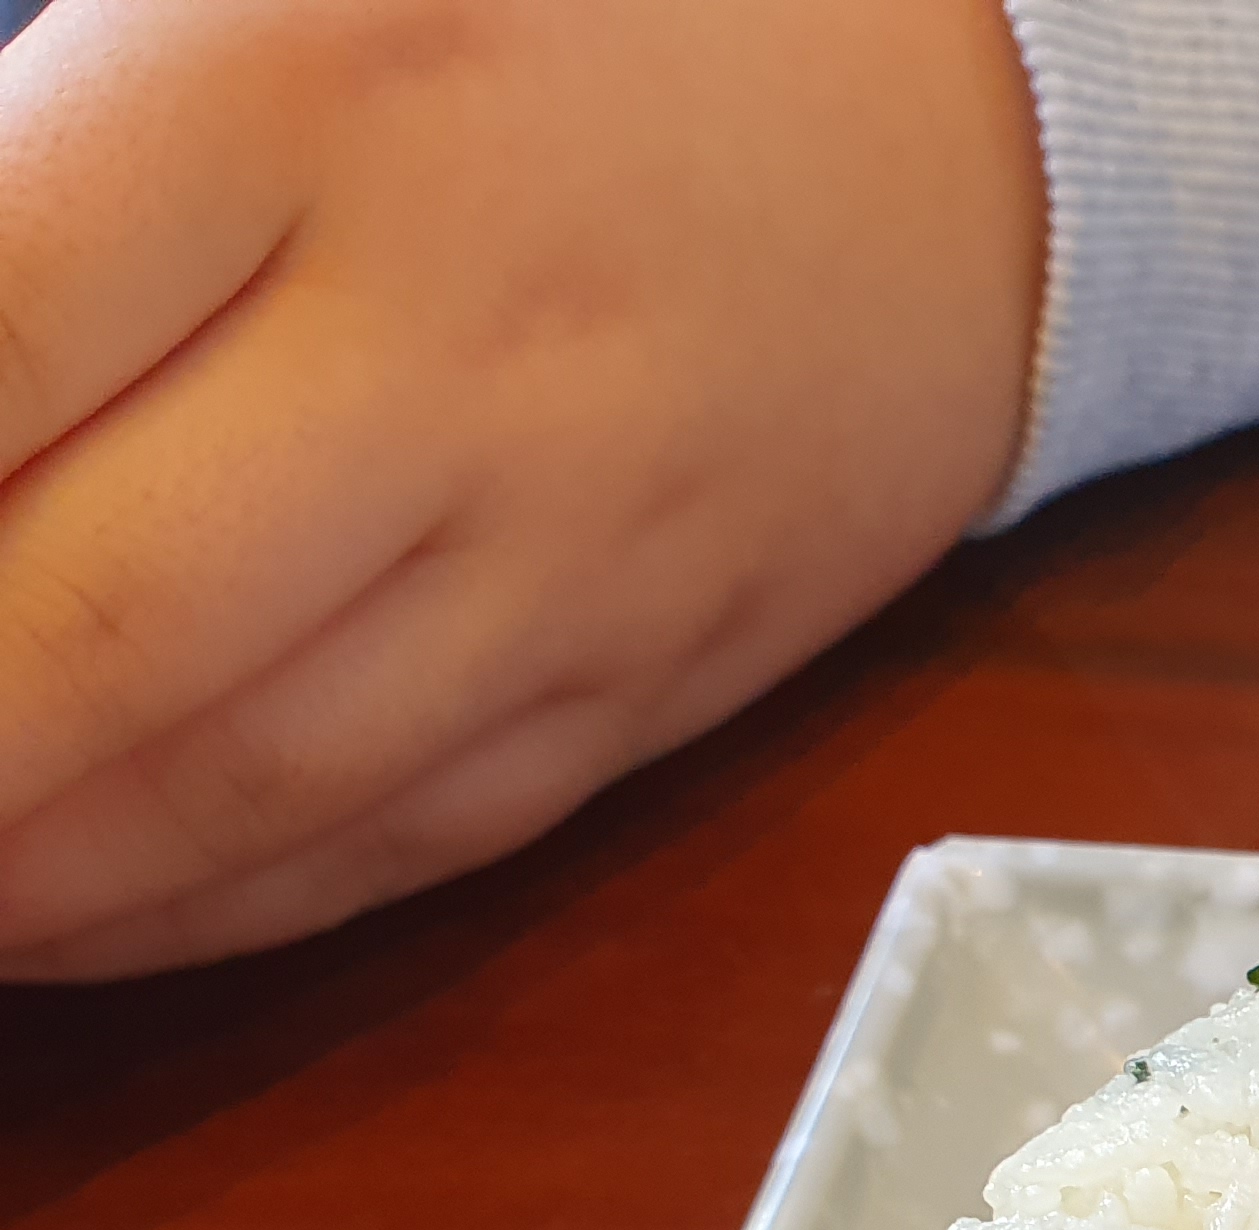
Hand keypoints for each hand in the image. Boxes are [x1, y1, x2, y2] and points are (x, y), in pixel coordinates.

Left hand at [0, 0, 1044, 980]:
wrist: (965, 134)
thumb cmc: (567, 10)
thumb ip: (46, 158)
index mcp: (313, 89)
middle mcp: (458, 345)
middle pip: (105, 619)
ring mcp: (580, 537)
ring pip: (257, 773)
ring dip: (25, 869)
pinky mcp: (663, 665)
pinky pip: (415, 833)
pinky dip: (212, 903)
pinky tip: (67, 911)